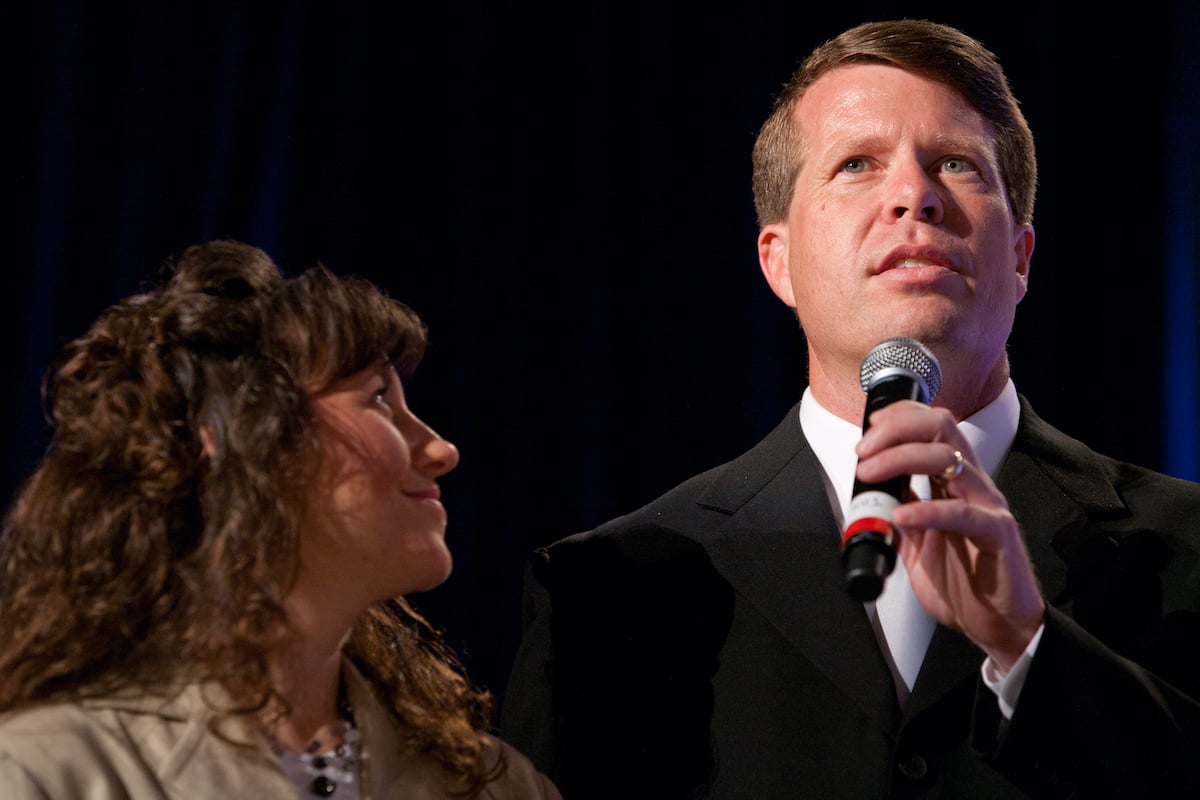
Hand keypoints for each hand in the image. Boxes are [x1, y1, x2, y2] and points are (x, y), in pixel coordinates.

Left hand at [853, 401, 1044, 671]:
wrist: (998, 625)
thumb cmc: (964, 580)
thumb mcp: (917, 540)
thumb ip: (900, 509)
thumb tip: (872, 489)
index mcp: (956, 481)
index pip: (933, 427)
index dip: (900, 418)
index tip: (869, 428)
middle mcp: (973, 485)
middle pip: (941, 430)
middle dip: (896, 431)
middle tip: (863, 451)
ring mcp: (987, 506)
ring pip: (949, 460)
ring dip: (901, 459)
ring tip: (870, 474)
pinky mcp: (997, 534)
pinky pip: (962, 513)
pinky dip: (926, 510)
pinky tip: (901, 515)